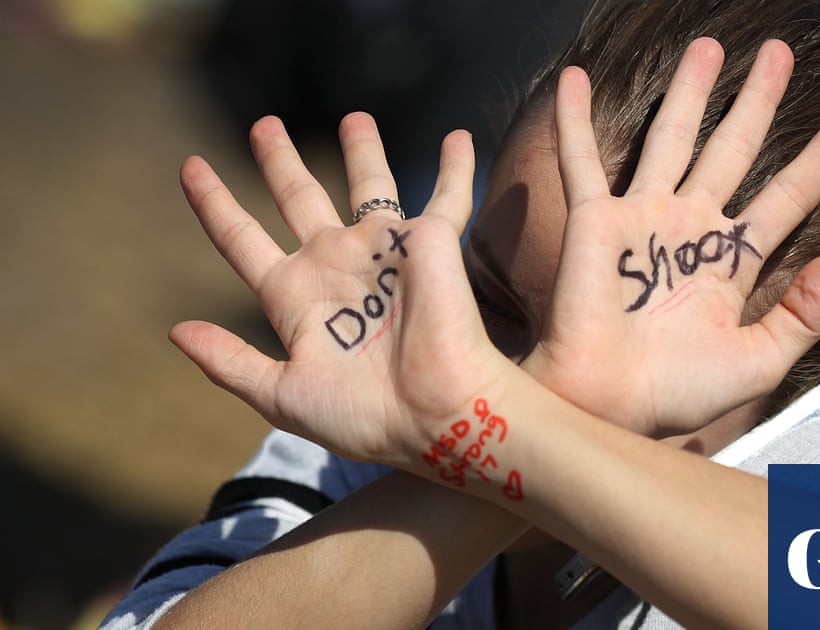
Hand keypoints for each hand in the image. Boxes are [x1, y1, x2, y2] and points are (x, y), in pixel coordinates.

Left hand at [170, 114, 510, 465]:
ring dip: (362, 151)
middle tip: (263, 125)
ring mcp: (382, 252)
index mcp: (296, 298)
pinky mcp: (429, 243)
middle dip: (280, 161)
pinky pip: (446, 198)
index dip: (216, 204)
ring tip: (355, 116)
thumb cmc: (364, 417)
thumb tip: (175, 331)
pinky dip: (455, 169)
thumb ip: (230, 363)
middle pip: (299, 198)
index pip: (243, 240)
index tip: (190, 167)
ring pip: (369, 186)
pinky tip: (459, 137)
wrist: (434, 416)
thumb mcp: (282, 395)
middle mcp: (336, 266)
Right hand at [522, 38, 819, 437]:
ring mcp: (644, 220)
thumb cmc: (677, 394)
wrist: (608, 407)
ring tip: (707, 44)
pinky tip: (574, 77)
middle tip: (780, 52)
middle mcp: (692, 229)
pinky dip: (575, 120)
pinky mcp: (597, 222)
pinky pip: (583, 161)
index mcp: (733, 262)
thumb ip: (802, 316)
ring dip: (688, 90)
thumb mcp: (759, 364)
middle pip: (735, 148)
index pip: (790, 194)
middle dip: (758, 99)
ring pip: (671, 137)